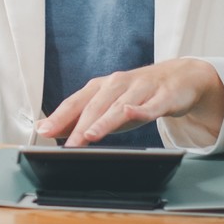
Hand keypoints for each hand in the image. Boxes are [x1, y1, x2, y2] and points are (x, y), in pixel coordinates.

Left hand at [35, 58, 223, 145]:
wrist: (180, 78)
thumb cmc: (138, 96)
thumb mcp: (107, 105)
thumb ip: (79, 117)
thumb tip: (47, 128)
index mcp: (101, 87)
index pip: (76, 102)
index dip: (60, 116)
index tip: (44, 131)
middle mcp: (118, 84)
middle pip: (95, 106)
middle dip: (79, 126)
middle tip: (67, 144)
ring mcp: (141, 89)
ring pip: (120, 106)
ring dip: (104, 121)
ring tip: (89, 134)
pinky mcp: (163, 96)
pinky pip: (151, 105)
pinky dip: (140, 110)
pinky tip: (131, 113)